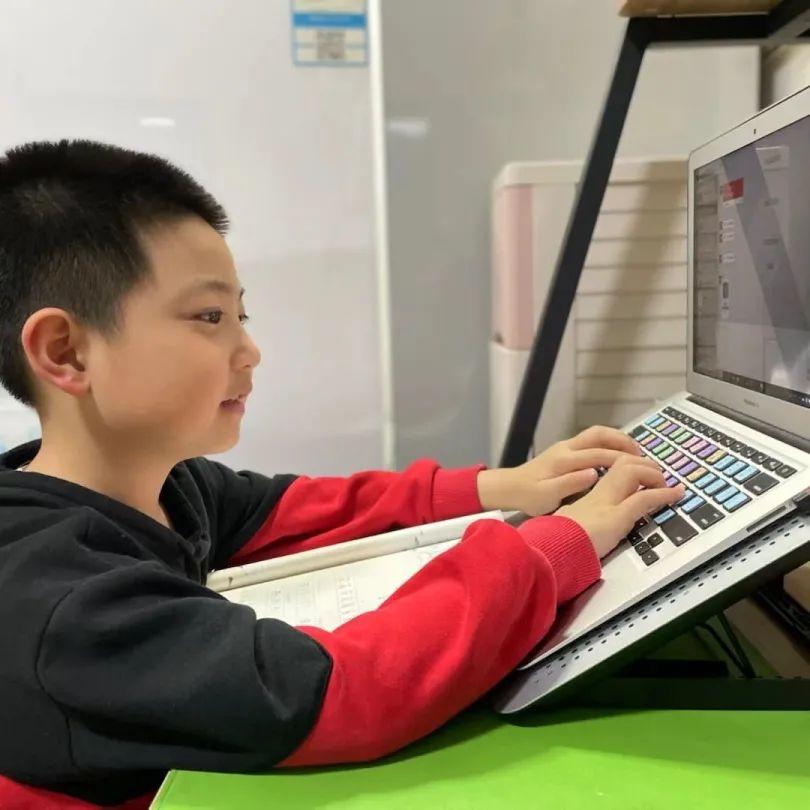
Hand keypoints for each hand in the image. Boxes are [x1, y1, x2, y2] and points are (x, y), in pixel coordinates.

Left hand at [477, 425, 646, 517]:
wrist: (509, 487)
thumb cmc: (528, 495)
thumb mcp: (547, 496)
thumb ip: (570, 484)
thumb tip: (593, 473)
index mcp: (564, 461)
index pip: (599, 455)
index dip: (622, 459)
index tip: (641, 467)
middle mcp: (566, 448)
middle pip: (600, 434)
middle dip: (623, 441)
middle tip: (642, 454)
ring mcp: (565, 446)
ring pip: (596, 434)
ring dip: (617, 439)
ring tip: (635, 452)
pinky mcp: (565, 450)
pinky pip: (591, 440)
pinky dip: (608, 443)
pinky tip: (617, 454)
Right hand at [555, 455, 684, 557]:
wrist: (552, 550)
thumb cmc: (557, 542)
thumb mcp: (567, 526)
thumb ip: (576, 520)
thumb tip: (578, 523)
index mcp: (587, 498)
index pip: (610, 472)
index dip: (629, 467)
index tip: (641, 473)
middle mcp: (598, 495)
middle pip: (622, 464)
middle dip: (644, 464)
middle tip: (658, 475)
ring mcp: (607, 504)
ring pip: (633, 471)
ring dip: (654, 474)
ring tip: (667, 484)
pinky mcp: (616, 517)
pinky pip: (644, 498)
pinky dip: (663, 494)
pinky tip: (675, 495)